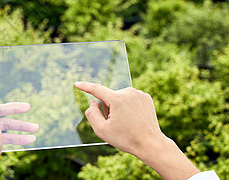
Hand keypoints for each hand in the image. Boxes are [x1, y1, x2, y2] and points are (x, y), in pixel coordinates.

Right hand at [75, 82, 199, 179]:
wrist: (151, 144)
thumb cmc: (126, 138)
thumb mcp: (102, 130)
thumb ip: (92, 114)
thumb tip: (94, 102)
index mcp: (117, 99)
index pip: (97, 89)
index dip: (85, 87)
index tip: (77, 84)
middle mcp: (129, 92)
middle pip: (109, 97)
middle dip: (108, 108)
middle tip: (116, 123)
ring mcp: (139, 94)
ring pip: (119, 98)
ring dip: (118, 107)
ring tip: (127, 122)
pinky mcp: (146, 97)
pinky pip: (130, 99)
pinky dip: (128, 107)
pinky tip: (134, 118)